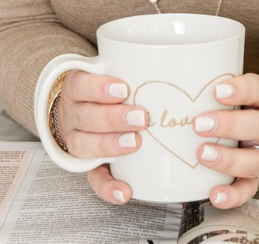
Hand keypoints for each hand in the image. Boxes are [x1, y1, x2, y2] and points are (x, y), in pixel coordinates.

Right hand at [51, 71, 148, 204]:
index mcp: (77, 88)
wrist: (80, 110)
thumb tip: (186, 67)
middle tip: (141, 118)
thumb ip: (136, 70)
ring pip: (84, 145)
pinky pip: (93, 178)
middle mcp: (73, 114)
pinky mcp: (88, 164)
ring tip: (134, 143)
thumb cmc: (108, 92)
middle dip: (112, 118)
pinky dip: (108, 187)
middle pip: (84, 116)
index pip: (80, 85)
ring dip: (109, 145)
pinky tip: (125, 191)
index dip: (98, 88)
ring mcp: (78, 140)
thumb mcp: (113, 72)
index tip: (124, 88)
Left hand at [192, 74, 258, 207]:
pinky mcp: (257, 178)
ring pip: (254, 160)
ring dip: (228, 159)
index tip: (217, 91)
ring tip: (203, 154)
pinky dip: (232, 194)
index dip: (241, 90)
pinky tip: (215, 194)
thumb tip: (153, 84)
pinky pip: (248, 189)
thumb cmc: (243, 110)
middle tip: (199, 125)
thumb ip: (206, 88)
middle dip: (229, 125)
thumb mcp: (236, 93)